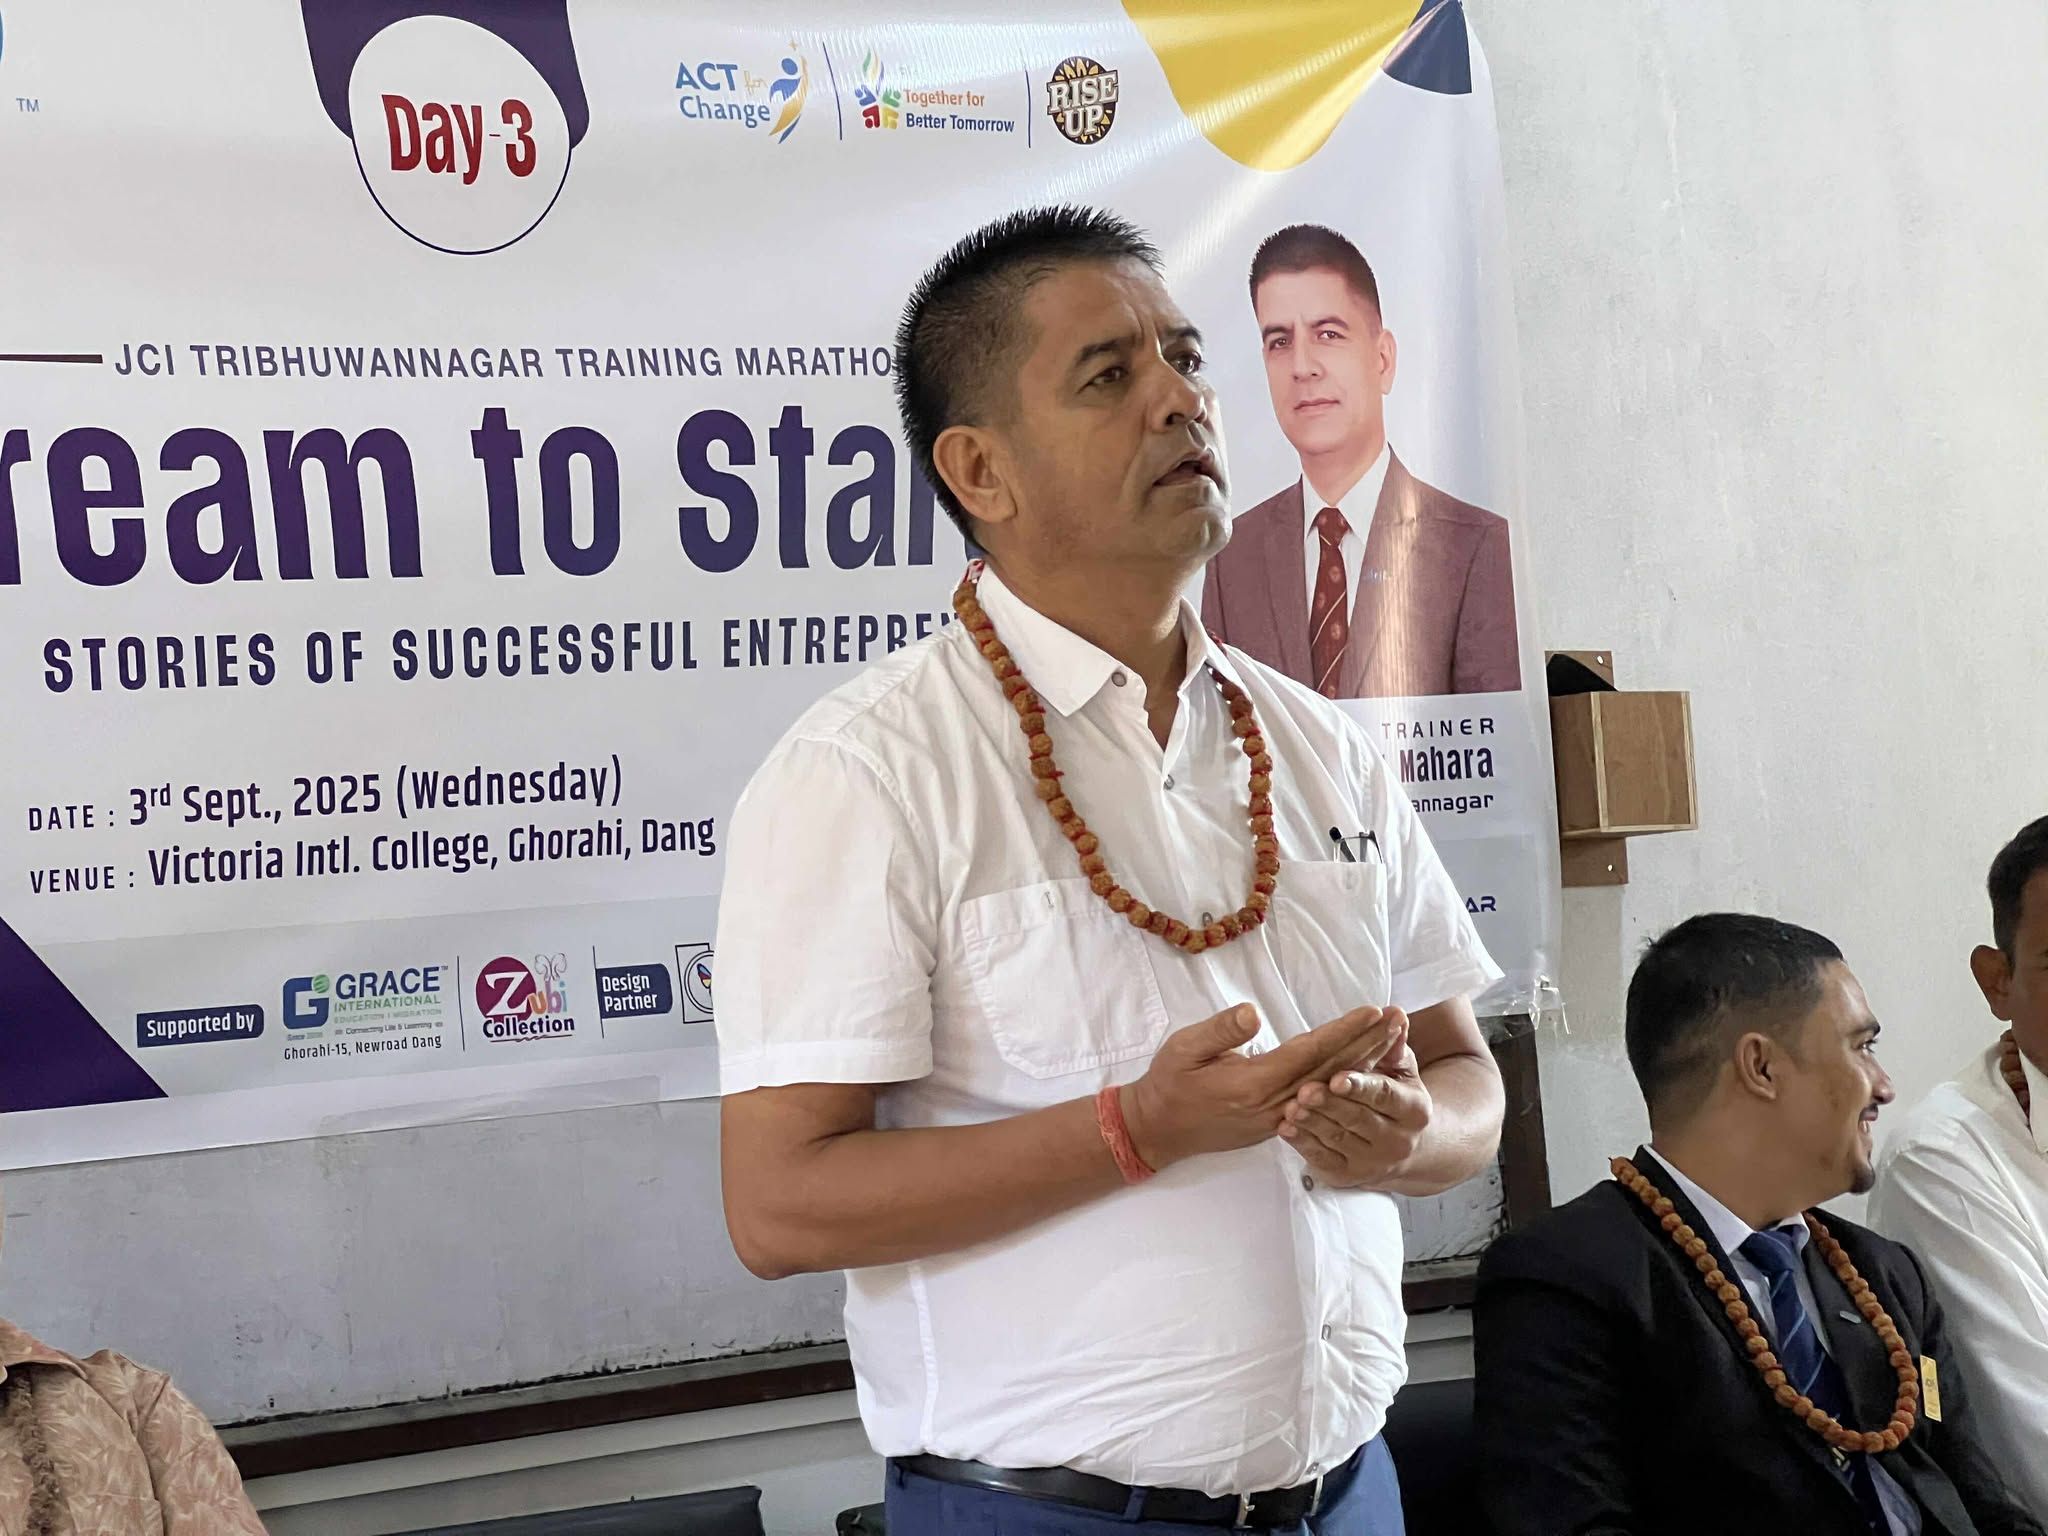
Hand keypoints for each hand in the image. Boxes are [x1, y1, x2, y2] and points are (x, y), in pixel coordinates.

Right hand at [1121, 1003, 1398, 1170]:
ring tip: (1392, 1038)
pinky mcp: (1279, 1124)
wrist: (1158, 1129)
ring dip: (1364, 1061)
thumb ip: (1220, 1031)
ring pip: (1330, 1087)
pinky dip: (1345, 1080)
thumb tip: (1254, 1012)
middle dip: (1368, 1043)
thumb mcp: (1183, 1049)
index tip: (1373, 1012)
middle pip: (1331, 1071)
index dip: (1344, 1032)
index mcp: (1254, 1084)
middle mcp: (1275, 1105)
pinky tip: (1363, 1067)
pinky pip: (1320, 1098)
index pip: (1310, 1053)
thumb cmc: (1169, 1083)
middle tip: (1400, 1019)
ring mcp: (1279, 1118)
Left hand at [1279, 1009, 1432, 1188]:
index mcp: (1414, 1110)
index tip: (1337, 1077)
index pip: (1385, 1095)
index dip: (1360, 1086)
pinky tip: (1286, 1129)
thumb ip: (1392, 1044)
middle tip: (1305, 1090)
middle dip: (1330, 1104)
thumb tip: (1394, 1014)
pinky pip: (1322, 1159)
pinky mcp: (1348, 1177)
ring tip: (1291, 1107)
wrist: (1401, 1149)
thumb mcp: (1400, 1070)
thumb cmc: (1394, 1098)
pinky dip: (1303, 1143)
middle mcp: (1398, 1141)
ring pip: (1338, 1140)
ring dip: (1313, 1123)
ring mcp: (1373, 1164)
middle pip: (1359, 1119)